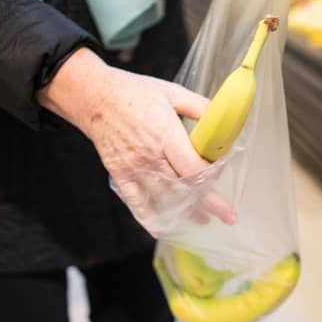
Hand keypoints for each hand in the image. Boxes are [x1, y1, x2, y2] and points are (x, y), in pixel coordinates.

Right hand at [37, 48, 236, 230]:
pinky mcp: (120, 174)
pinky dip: (149, 218)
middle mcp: (150, 155)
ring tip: (202, 220)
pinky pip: (136, 202)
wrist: (94, 97)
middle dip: (208, 203)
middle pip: (183, 187)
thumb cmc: (133, 92)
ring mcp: (134, 168)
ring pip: (163, 198)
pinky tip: (162, 228)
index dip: (210, 176)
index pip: (193, 167)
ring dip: (185, 212)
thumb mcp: (172, 92)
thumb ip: (199, 107)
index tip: (221, 175)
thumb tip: (222, 119)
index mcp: (165, 134)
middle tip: (227, 216)